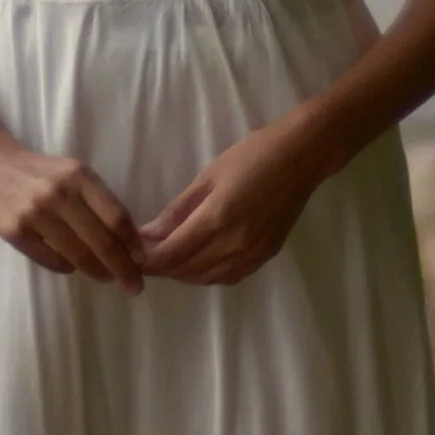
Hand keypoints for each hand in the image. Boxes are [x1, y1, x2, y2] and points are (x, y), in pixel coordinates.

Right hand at [0, 133, 144, 292]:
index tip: (143, 262)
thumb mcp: (71, 173)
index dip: (133, 244)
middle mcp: (59, 194)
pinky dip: (66, 268)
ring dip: (98, 272)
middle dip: (123, 269)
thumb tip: (127, 240)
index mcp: (79, 176)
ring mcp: (36, 213)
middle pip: (102, 241)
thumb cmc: (37, 172)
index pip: (116, 216)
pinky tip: (72, 268)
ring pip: (78, 254)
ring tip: (108, 279)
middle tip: (134, 286)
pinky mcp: (15, 231)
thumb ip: (96, 200)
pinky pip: (50, 259)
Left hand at [138, 122, 330, 285]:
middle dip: (161, 268)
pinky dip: (206, 274)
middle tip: (144, 257)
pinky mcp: (265, 257)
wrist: (302, 157)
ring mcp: (252, 255)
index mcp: (216, 221)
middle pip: (186, 271)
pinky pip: (228, 277)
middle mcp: (233, 245)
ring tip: (169, 258)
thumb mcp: (207, 176)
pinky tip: (198, 261)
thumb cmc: (252, 155)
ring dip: (183, 273)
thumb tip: (149, 234)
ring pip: (206, 278)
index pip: (170, 255)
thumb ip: (177, 210)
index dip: (147, 262)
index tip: (131, 256)